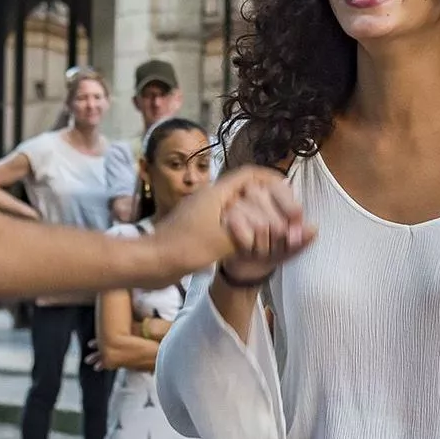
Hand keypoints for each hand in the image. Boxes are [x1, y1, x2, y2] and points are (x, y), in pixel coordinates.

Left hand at [155, 167, 311, 286]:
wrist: (151, 263)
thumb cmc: (183, 248)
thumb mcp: (222, 239)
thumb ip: (252, 231)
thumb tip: (280, 229)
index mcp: (216, 193)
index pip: (249, 175)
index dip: (271, 180)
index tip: (288, 192)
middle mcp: (211, 199)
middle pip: (248, 191)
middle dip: (270, 202)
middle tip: (288, 218)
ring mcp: (205, 214)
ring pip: (240, 208)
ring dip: (259, 217)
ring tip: (277, 230)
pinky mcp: (201, 230)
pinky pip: (231, 224)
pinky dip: (246, 230)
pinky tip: (255, 242)